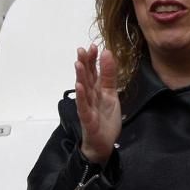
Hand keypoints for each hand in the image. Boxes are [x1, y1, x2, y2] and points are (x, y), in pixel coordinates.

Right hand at [74, 45, 120, 165]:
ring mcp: (87, 107)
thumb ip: (109, 77)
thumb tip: (108, 56)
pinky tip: (79, 87)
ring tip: (79, 63)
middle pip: (86, 78)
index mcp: (96, 90)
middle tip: (82, 49)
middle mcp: (90, 96)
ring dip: (81, 76)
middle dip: (84, 63)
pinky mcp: (87, 118)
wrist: (103, 143)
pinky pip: (83, 106)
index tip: (93, 46)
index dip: (93, 60)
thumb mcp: (111, 94)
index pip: (93, 72)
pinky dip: (81, 97)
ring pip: (83, 90)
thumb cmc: (105, 118)